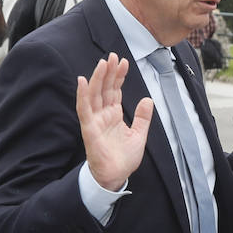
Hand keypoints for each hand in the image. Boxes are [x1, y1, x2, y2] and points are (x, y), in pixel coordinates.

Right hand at [76, 53, 152, 190]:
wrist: (116, 176)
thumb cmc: (124, 158)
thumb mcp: (139, 134)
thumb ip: (143, 117)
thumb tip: (149, 99)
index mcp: (114, 115)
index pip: (115, 91)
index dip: (119, 76)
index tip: (124, 62)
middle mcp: (103, 115)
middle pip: (105, 89)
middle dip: (109, 72)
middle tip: (113, 56)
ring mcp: (95, 120)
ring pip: (95, 94)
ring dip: (98, 78)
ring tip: (103, 63)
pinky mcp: (89, 129)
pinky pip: (84, 109)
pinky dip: (83, 95)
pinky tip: (83, 81)